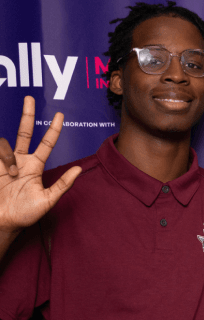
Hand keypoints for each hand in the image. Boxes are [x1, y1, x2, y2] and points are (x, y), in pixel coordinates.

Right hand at [0, 97, 80, 232]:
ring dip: (8, 157)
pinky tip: (3, 173)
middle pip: (25, 131)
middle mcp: (20, 160)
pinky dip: (2, 159)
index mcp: (35, 167)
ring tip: (11, 175)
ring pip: (5, 143)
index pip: (46, 143)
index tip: (61, 115)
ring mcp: (4, 161)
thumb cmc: (25, 215)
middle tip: (29, 98)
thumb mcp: (47, 201)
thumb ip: (63, 185)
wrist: (2, 221)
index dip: (53, 129)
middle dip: (26, 114)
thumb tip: (80, 169)